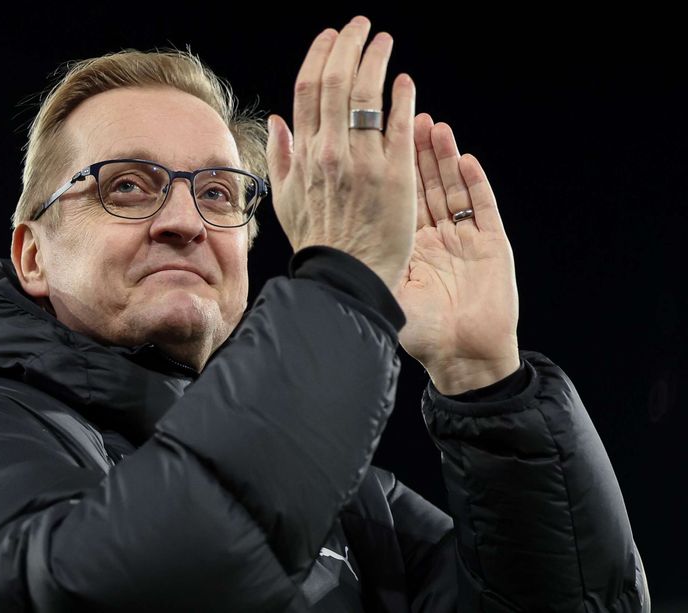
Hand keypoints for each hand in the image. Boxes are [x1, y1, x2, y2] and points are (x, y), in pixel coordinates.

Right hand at [266, 15, 417, 288]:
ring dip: (375, 59)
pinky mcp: (395, 174)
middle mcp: (330, 152)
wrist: (345, 277)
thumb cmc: (318, 241)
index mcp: (303, 155)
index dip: (319, 55)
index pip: (307, 89)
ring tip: (383, 40)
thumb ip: (280, 157)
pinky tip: (405, 81)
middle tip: (360, 25)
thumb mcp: (284, 201)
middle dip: (348, 44)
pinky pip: (399, 123)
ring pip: (367, 94)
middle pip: (336, 80)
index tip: (330, 36)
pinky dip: (402, 96)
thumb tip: (277, 120)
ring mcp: (363, 161)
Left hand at [391, 114, 519, 394]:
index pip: (393, 196)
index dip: (386, 168)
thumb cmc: (422, 333)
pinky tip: (465, 160)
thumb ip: (365, 262)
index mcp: (408, 245)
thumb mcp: (386, 292)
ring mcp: (464, 239)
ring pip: (452, 188)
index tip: (374, 136)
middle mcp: (435, 237)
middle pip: (423, 184)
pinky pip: (482, 208)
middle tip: (405, 116)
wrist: (461, 358)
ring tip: (433, 126)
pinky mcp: (492, 246)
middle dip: (414, 149)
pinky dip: (474, 184)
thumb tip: (326, 241)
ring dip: (442, 157)